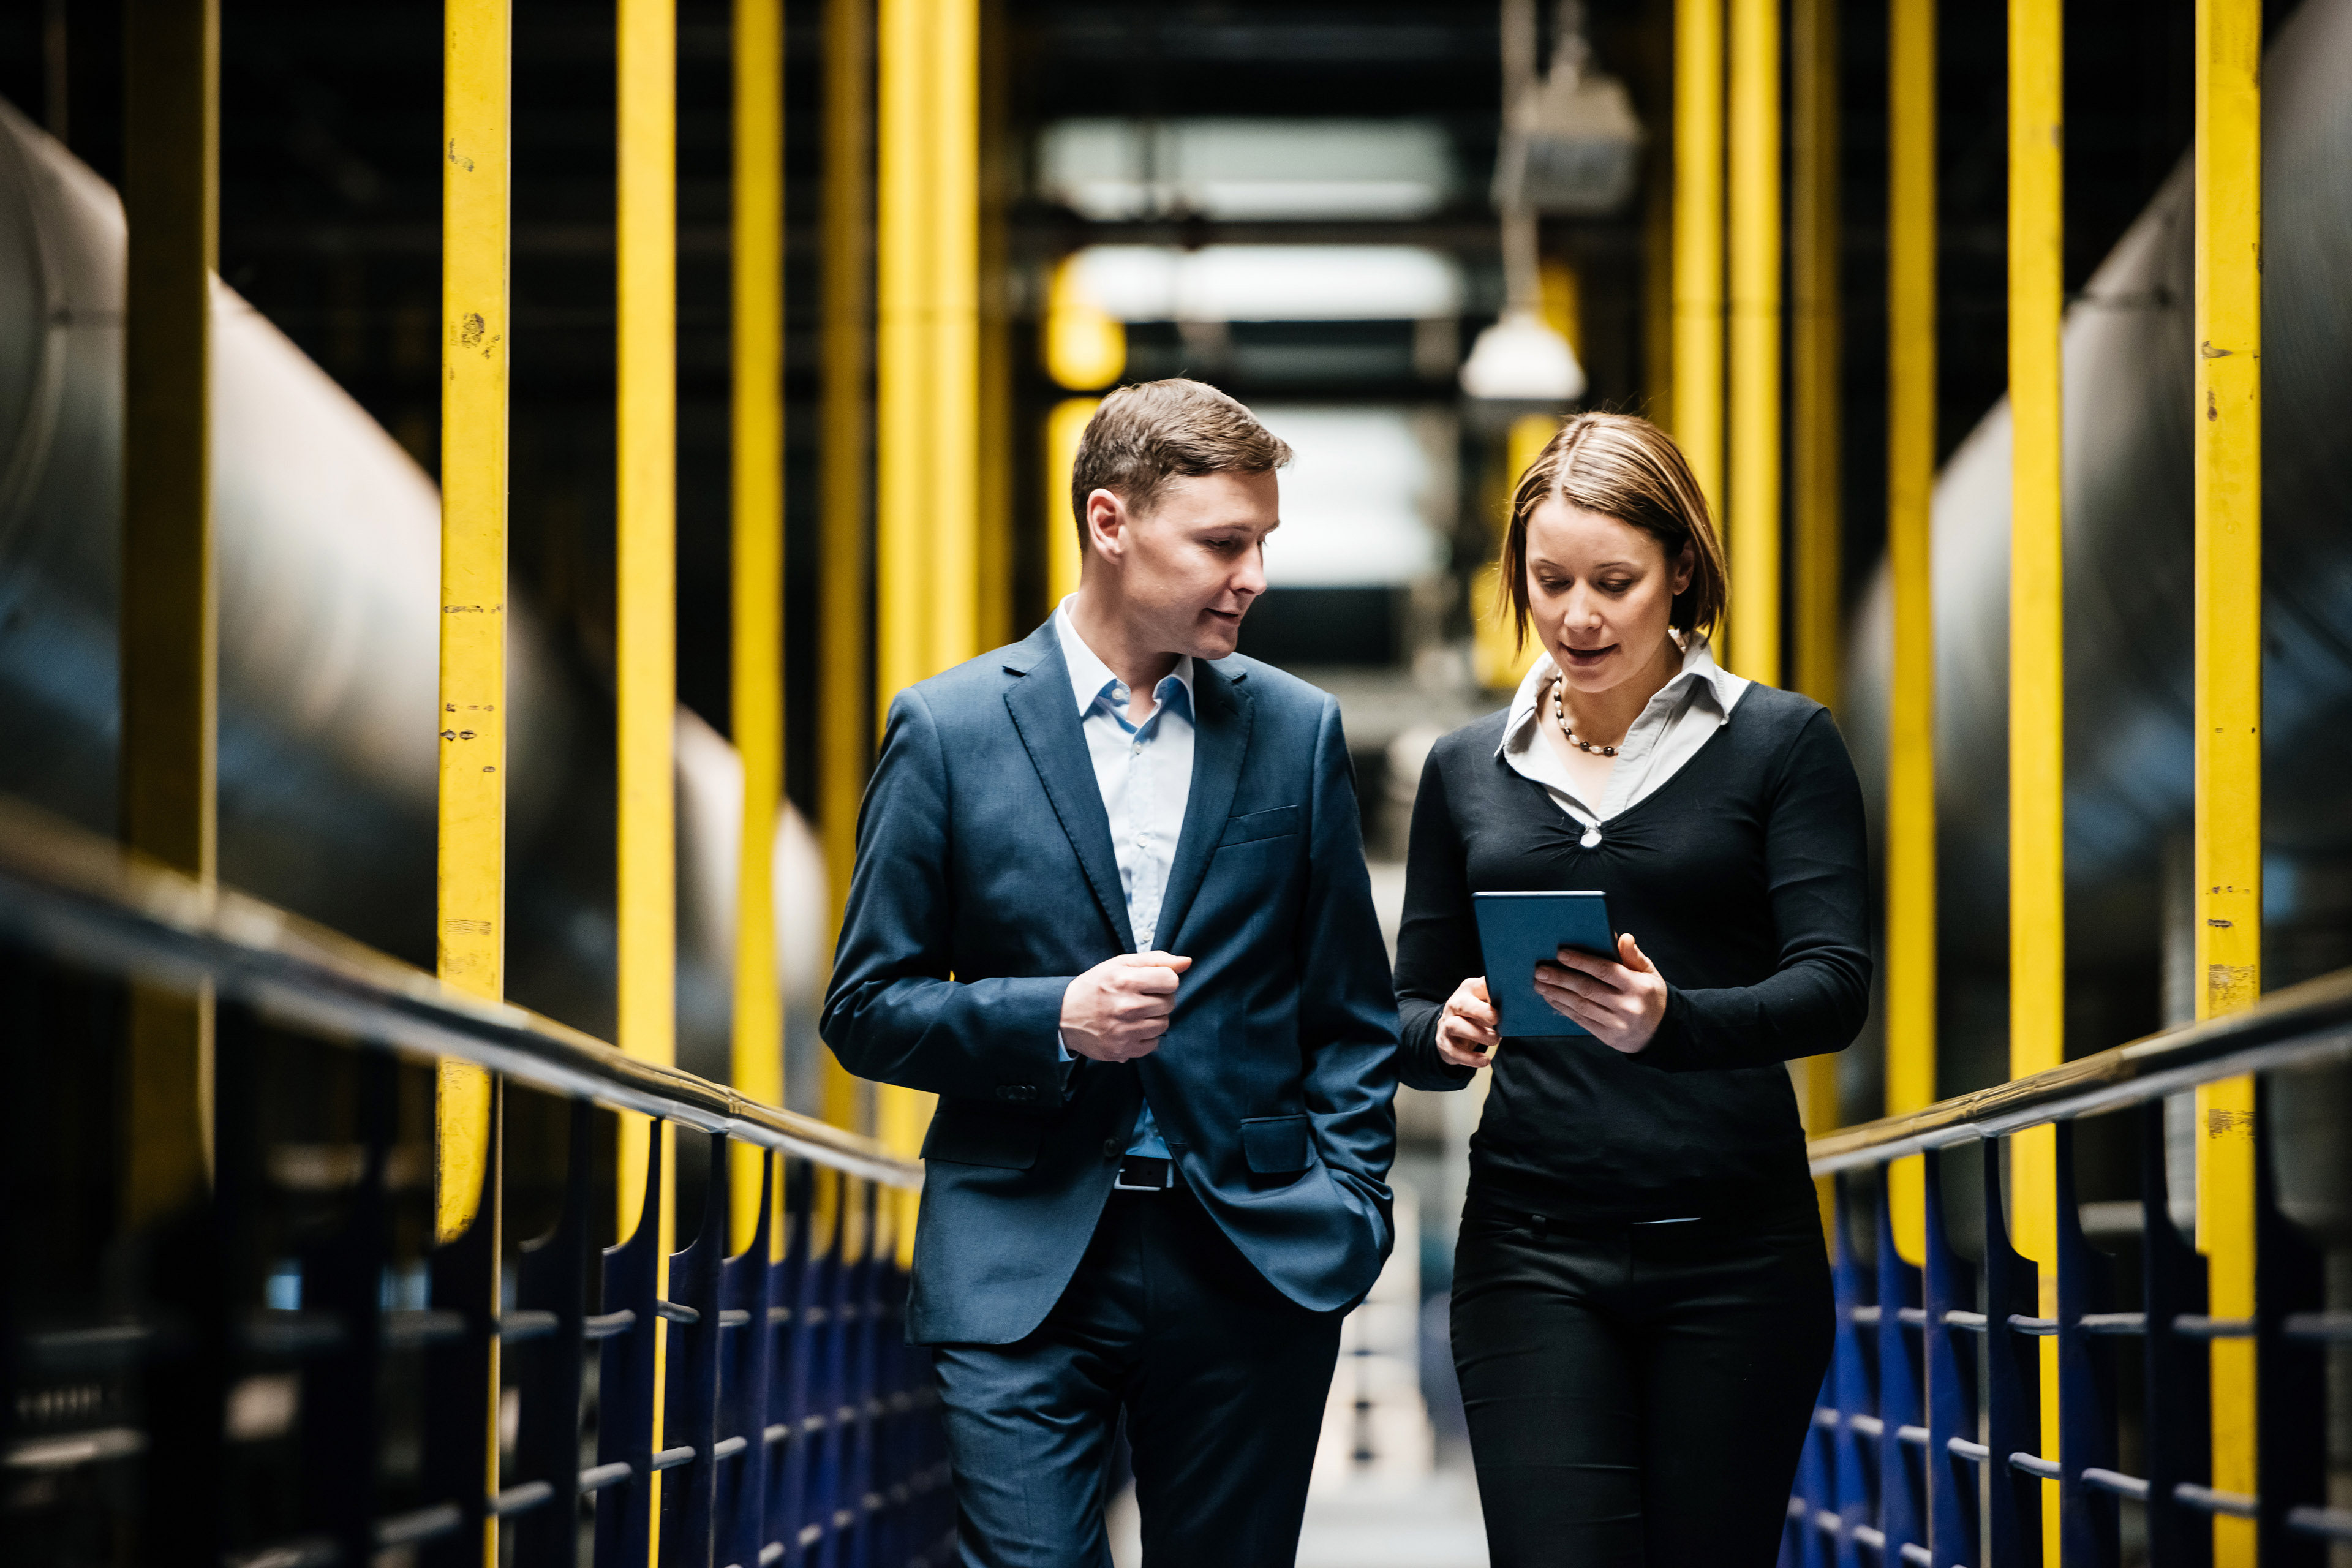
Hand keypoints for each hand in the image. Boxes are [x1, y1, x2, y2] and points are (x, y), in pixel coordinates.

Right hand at [1060, 952, 1191, 1062]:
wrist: (1063, 1016)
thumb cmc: (1095, 986)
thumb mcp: (1120, 964)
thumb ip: (1155, 960)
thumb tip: (1187, 962)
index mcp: (1125, 981)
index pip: (1171, 980)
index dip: (1165, 980)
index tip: (1152, 982)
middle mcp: (1126, 1007)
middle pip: (1169, 1003)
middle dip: (1160, 998)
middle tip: (1141, 997)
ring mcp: (1124, 1031)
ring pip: (1164, 1024)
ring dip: (1155, 1018)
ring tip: (1135, 1013)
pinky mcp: (1122, 1050)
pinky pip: (1154, 1044)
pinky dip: (1146, 1036)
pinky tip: (1131, 1028)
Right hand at [1435, 976, 1498, 1069]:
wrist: (1450, 1030)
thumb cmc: (1475, 1014)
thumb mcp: (1484, 1002)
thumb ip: (1498, 1000)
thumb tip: (1521, 1005)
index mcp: (1468, 991)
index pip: (1478, 985)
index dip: (1491, 990)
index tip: (1506, 998)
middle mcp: (1454, 1005)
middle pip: (1463, 1004)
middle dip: (1481, 1012)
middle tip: (1497, 1020)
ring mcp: (1446, 1024)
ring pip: (1456, 1026)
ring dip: (1478, 1034)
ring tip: (1495, 1040)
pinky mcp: (1444, 1043)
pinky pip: (1454, 1051)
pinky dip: (1471, 1058)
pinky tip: (1485, 1060)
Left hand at [1533, 934, 1666, 1054]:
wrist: (1661, 1032)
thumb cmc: (1650, 996)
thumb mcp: (1650, 974)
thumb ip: (1634, 956)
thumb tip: (1622, 937)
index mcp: (1638, 986)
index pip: (1605, 971)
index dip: (1582, 962)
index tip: (1561, 954)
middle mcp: (1627, 1006)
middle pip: (1588, 989)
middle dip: (1561, 978)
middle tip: (1541, 970)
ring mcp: (1616, 1023)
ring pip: (1581, 1006)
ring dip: (1557, 993)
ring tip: (1539, 983)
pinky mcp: (1607, 1036)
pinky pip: (1581, 1020)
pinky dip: (1563, 1008)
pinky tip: (1551, 998)